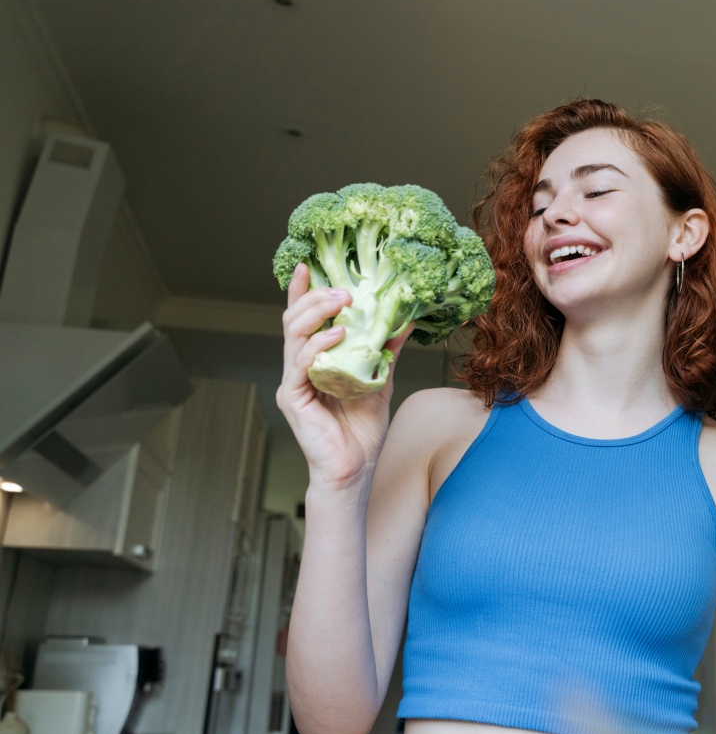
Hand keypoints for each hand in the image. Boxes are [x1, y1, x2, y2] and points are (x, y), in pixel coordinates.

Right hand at [276, 264, 411, 491]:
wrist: (355, 469)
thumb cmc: (362, 429)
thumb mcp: (379, 380)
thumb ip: (385, 350)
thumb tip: (405, 319)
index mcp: (315, 359)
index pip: (304, 318)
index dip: (303, 291)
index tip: (309, 264)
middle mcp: (298, 367)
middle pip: (295, 320)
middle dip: (316, 296)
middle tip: (343, 287)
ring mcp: (293, 381)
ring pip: (293, 335)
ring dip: (317, 313)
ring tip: (342, 301)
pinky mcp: (293, 398)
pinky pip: (301, 364)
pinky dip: (318, 345)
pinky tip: (338, 334)